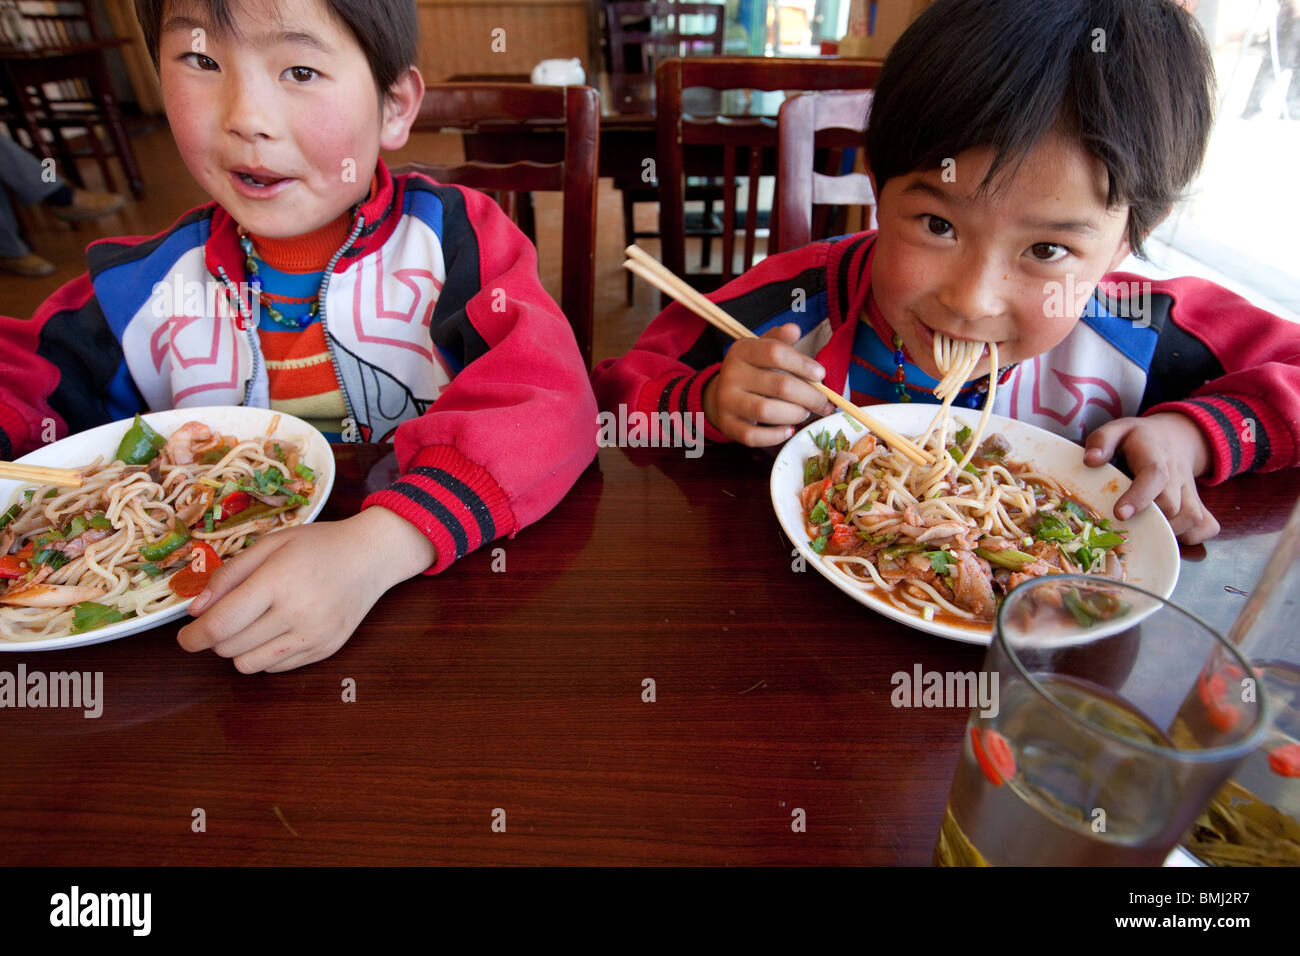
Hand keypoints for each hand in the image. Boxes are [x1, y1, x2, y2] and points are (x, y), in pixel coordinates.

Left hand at [177, 507, 435, 672]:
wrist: (371, 555)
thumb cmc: (318, 544)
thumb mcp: (269, 545)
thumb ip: (229, 576)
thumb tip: (195, 611)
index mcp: (277, 582)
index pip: (220, 625)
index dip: (192, 637)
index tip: (184, 637)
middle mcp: (296, 614)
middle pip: (230, 648)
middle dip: (216, 638)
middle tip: (224, 619)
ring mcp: (314, 635)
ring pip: (250, 665)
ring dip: (239, 650)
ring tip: (250, 626)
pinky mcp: (326, 650)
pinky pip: (277, 668)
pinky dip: (265, 655)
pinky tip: (276, 631)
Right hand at [701, 323, 833, 445]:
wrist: (720, 395)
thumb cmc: (752, 371)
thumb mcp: (762, 349)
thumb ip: (780, 340)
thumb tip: (794, 329)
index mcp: (742, 350)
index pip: (775, 353)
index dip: (802, 364)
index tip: (821, 374)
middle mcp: (731, 374)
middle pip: (779, 385)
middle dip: (809, 397)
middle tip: (823, 403)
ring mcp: (727, 401)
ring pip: (766, 411)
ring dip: (794, 415)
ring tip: (804, 413)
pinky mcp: (727, 425)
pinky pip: (753, 436)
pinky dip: (776, 436)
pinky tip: (788, 430)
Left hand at [1083, 412, 1219, 544]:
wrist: (1175, 437)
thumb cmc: (1139, 439)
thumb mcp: (1117, 430)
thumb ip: (1102, 441)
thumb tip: (1091, 460)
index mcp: (1154, 456)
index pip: (1154, 476)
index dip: (1139, 496)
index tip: (1120, 514)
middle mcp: (1177, 476)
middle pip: (1171, 504)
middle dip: (1148, 520)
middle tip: (1124, 526)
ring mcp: (1191, 492)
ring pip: (1190, 518)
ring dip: (1167, 532)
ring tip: (1143, 531)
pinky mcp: (1200, 505)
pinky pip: (1206, 526)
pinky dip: (1192, 538)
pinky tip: (1169, 535)